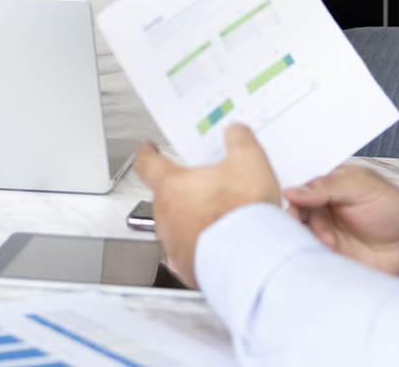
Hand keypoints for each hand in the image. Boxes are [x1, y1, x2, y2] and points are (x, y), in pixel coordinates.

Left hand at [132, 126, 281, 288]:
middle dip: (186, 189)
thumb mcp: (250, 162)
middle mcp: (165, 216)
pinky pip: (191, 251)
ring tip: (224, 216)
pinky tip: (224, 241)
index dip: (147, 153)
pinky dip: (204, 245)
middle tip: (211, 185)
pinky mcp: (187, 267)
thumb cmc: (243, 216)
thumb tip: (235, 133)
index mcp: (171, 187)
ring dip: (195, 219)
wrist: (252, 262)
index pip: (147, 163)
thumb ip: (239, 140)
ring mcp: (173, 244)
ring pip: (179, 224)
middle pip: (168, 195)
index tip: (148, 149)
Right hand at [283, 164, 398, 279]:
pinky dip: (315, 261)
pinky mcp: (331, 259)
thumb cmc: (393, 207)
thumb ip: (326, 187)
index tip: (291, 209)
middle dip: (297, 225)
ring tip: (330, 244)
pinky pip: (313, 261)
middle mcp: (320, 214)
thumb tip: (292, 191)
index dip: (290, 201)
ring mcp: (324, 237)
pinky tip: (329, 257)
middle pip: (293, 219)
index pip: (296, 194)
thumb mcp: (361, 186)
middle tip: (310, 228)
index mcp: (324, 190)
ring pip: (300, 241)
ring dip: (309, 243)